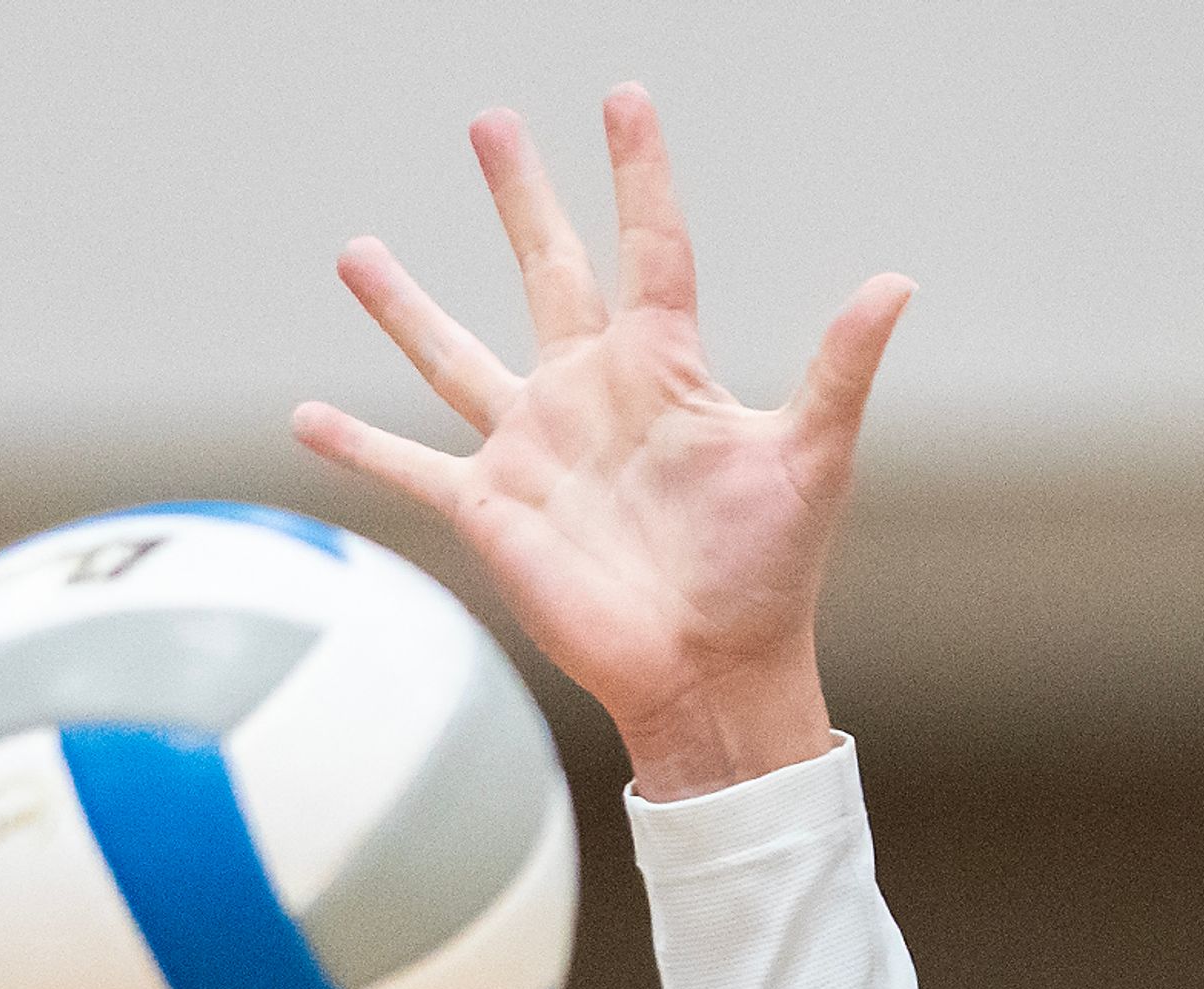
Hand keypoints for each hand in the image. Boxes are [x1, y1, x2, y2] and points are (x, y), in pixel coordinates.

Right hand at [293, 85, 911, 801]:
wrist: (713, 674)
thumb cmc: (768, 575)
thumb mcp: (810, 459)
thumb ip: (840, 368)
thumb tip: (896, 282)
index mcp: (661, 369)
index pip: (648, 246)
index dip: (638, 173)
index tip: (623, 98)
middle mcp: (590, 394)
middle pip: (546, 270)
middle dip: (521, 197)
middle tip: (490, 122)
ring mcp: (534, 450)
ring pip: (453, 356)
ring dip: (404, 306)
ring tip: (356, 251)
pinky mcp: (492, 510)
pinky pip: (410, 467)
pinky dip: (358, 447)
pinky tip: (307, 418)